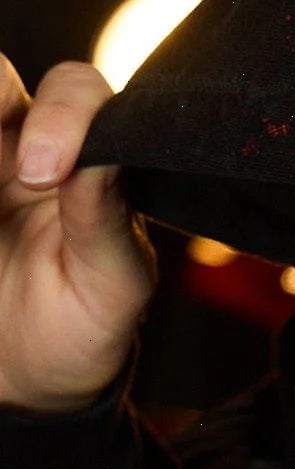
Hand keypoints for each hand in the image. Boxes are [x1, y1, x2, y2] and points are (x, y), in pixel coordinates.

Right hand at [0, 57, 155, 413]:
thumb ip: (106, 221)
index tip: (41, 173)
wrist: (27, 377)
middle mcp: (22, 143)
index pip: (76, 92)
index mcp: (85, 156)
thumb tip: (100, 159)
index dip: (60, 115)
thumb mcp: (111, 287)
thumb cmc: (84, 324)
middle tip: (8, 175)